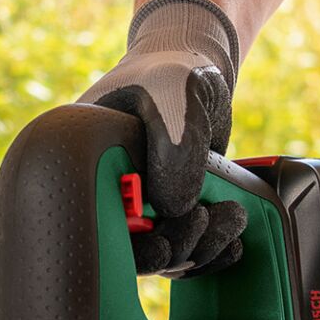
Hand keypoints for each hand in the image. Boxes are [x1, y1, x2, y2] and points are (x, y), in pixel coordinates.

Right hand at [78, 0, 246, 274]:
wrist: (196, 67)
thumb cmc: (173, 70)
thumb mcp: (174, 95)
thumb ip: (175, 149)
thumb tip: (175, 211)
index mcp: (86, 160)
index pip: (97, 222)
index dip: (129, 245)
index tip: (161, 242)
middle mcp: (109, 188)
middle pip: (132, 249)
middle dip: (173, 247)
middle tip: (203, 221)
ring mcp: (141, 202)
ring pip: (164, 252)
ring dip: (201, 247)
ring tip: (231, 217)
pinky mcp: (170, 208)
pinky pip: (186, 246)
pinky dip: (212, 250)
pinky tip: (233, 244)